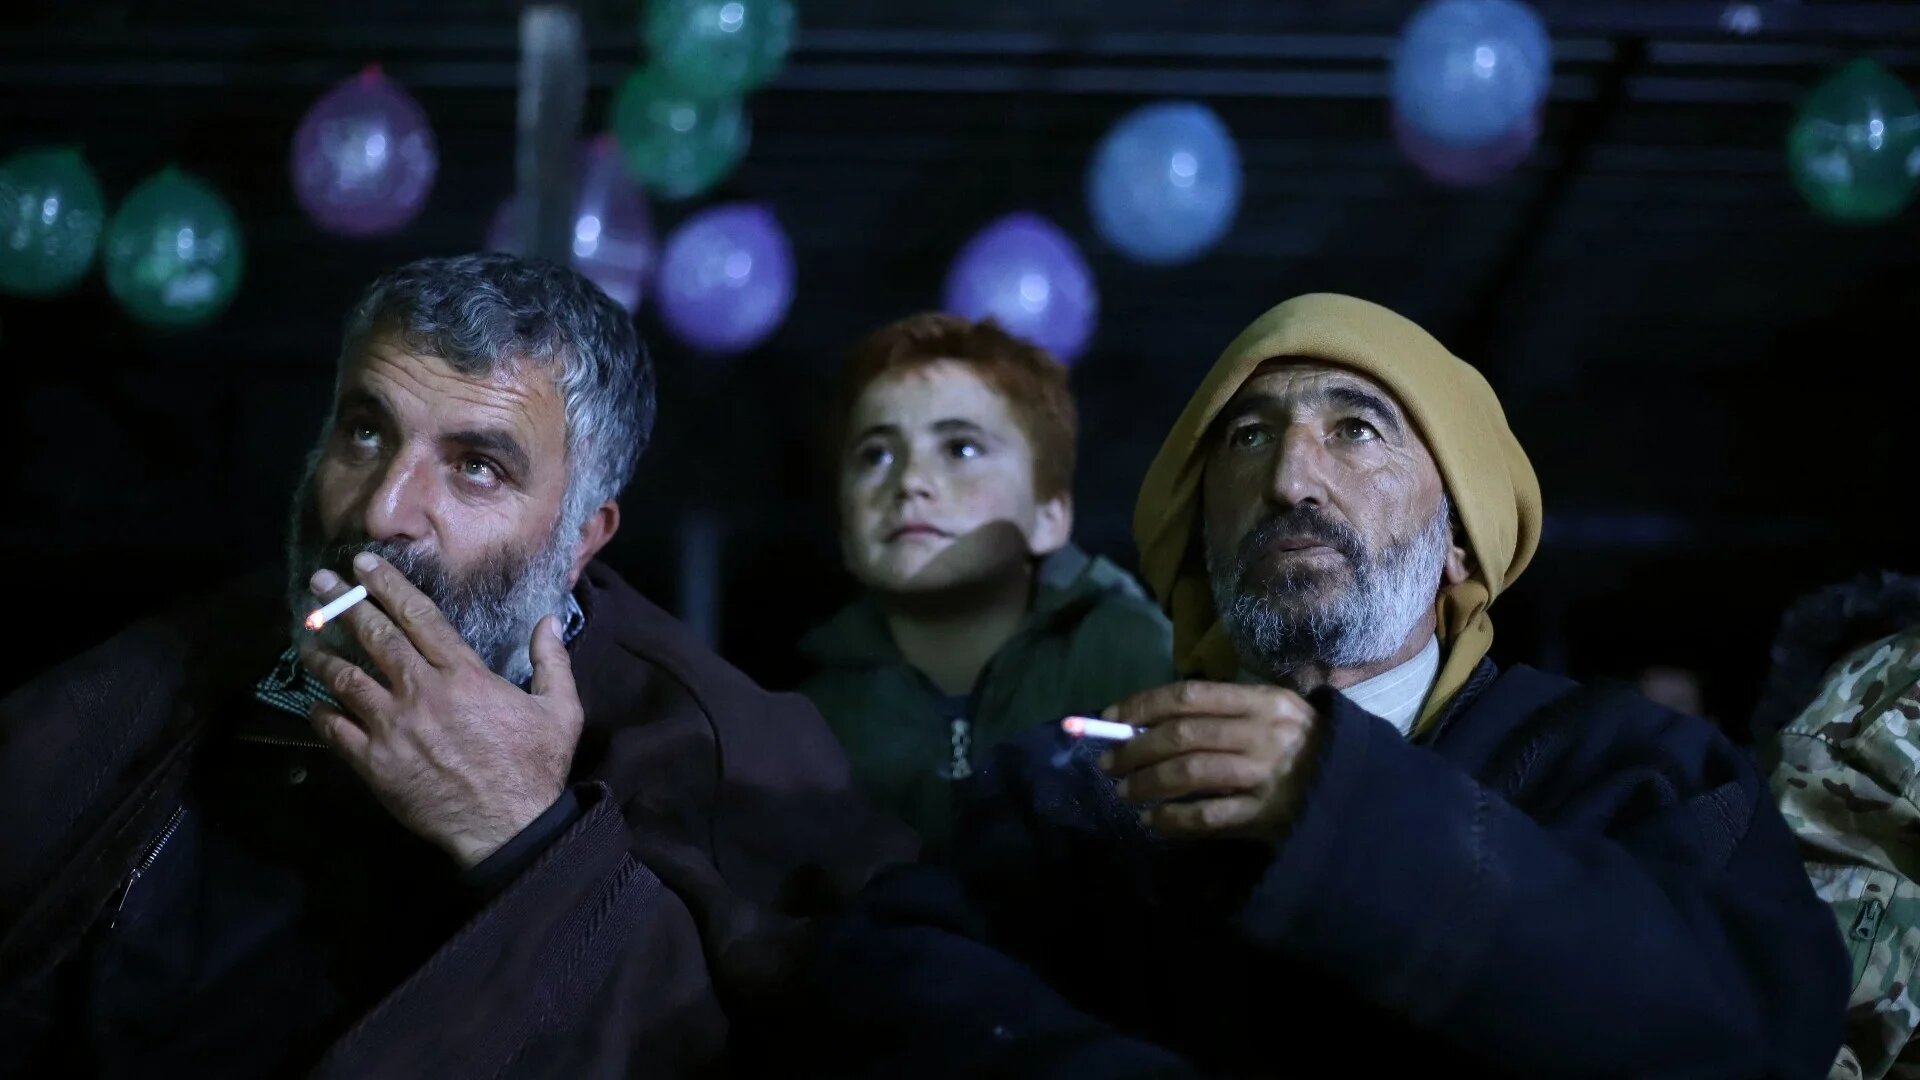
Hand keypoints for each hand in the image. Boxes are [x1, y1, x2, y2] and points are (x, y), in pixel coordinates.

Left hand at [298, 552, 583, 868]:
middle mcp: (422, 692)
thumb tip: (548, 620)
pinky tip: (313, 698)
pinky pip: (336, 730)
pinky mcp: (375, 763)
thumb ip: (552, 662)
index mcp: (463, 674)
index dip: (388, 586)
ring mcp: (393, 727)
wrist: (507, 827)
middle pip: (376, 637)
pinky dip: (321, 711)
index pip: (419, 617)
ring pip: (346, 678)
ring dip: (323, 653)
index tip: (364, 565)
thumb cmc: (534, 767)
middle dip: (345, 604)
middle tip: (319, 582)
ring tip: (306, 635)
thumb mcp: (560, 710)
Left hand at [1099, 681, 1322, 841]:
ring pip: (1190, 773)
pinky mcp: (1269, 816)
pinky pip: (1209, 816)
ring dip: (1148, 783)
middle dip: (1136, 749)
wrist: (1361, 794)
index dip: (1143, 704)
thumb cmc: (1308, 749)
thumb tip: (1150, 724)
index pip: (1190, 694)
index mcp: (1263, 700)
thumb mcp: (1277, 715)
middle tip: (1107, 764)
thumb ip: (1225, 714)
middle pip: (1184, 734)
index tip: (1110, 718)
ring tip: (1124, 792)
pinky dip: (1174, 820)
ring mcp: (1267, 775)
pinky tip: (1154, 822)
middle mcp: (1265, 733)